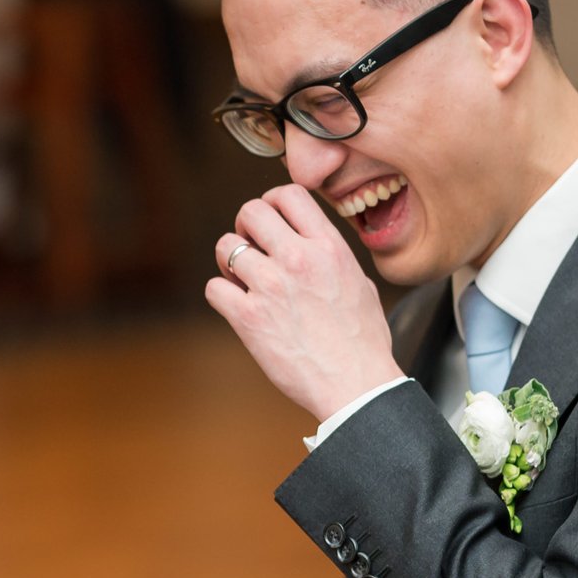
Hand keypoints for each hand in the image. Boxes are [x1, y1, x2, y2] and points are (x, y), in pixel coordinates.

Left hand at [207, 185, 403, 423]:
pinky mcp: (249, 317)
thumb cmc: (363, 342)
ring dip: (229, 261)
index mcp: (329, 247)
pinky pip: (214, 287)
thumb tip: (318, 249)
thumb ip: (333, 258)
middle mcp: (299, 258)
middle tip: (250, 247)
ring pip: (226, 246)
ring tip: (242, 279)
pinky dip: (221, 295)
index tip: (270, 221)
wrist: (356, 384)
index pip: (289, 193)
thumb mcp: (361, 284)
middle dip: (245, 227)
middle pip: (251, 211)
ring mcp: (271, 286)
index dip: (272, 202)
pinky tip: (237, 307)